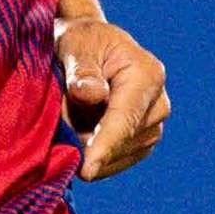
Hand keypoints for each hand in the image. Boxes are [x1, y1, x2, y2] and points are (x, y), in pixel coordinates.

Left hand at [58, 15, 168, 181]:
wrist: (91, 45)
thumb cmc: (81, 42)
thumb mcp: (76, 46)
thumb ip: (82, 72)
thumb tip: (93, 95)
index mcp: (147, 76)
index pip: (124, 119)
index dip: (104, 147)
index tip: (86, 171)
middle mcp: (158, 103)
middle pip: (122, 142)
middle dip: (86, 142)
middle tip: (56, 119)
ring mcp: (154, 124)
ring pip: (119, 155)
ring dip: (89, 147)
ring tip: (69, 118)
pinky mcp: (143, 140)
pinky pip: (118, 161)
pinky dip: (95, 157)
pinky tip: (78, 140)